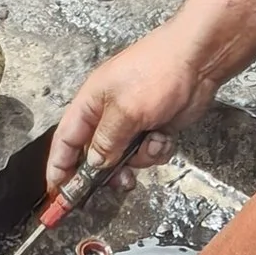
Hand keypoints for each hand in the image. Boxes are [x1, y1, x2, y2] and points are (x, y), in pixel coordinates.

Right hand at [47, 22, 215, 197]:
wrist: (198, 60)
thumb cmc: (155, 75)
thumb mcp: (125, 110)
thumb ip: (106, 141)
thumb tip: (93, 165)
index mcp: (89, 104)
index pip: (65, 140)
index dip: (58, 167)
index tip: (56, 194)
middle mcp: (107, 115)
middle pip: (95, 155)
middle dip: (106, 171)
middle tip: (119, 183)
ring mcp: (132, 123)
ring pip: (124, 158)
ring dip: (138, 159)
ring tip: (150, 147)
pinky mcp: (154, 128)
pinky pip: (147, 152)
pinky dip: (157, 149)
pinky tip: (165, 136)